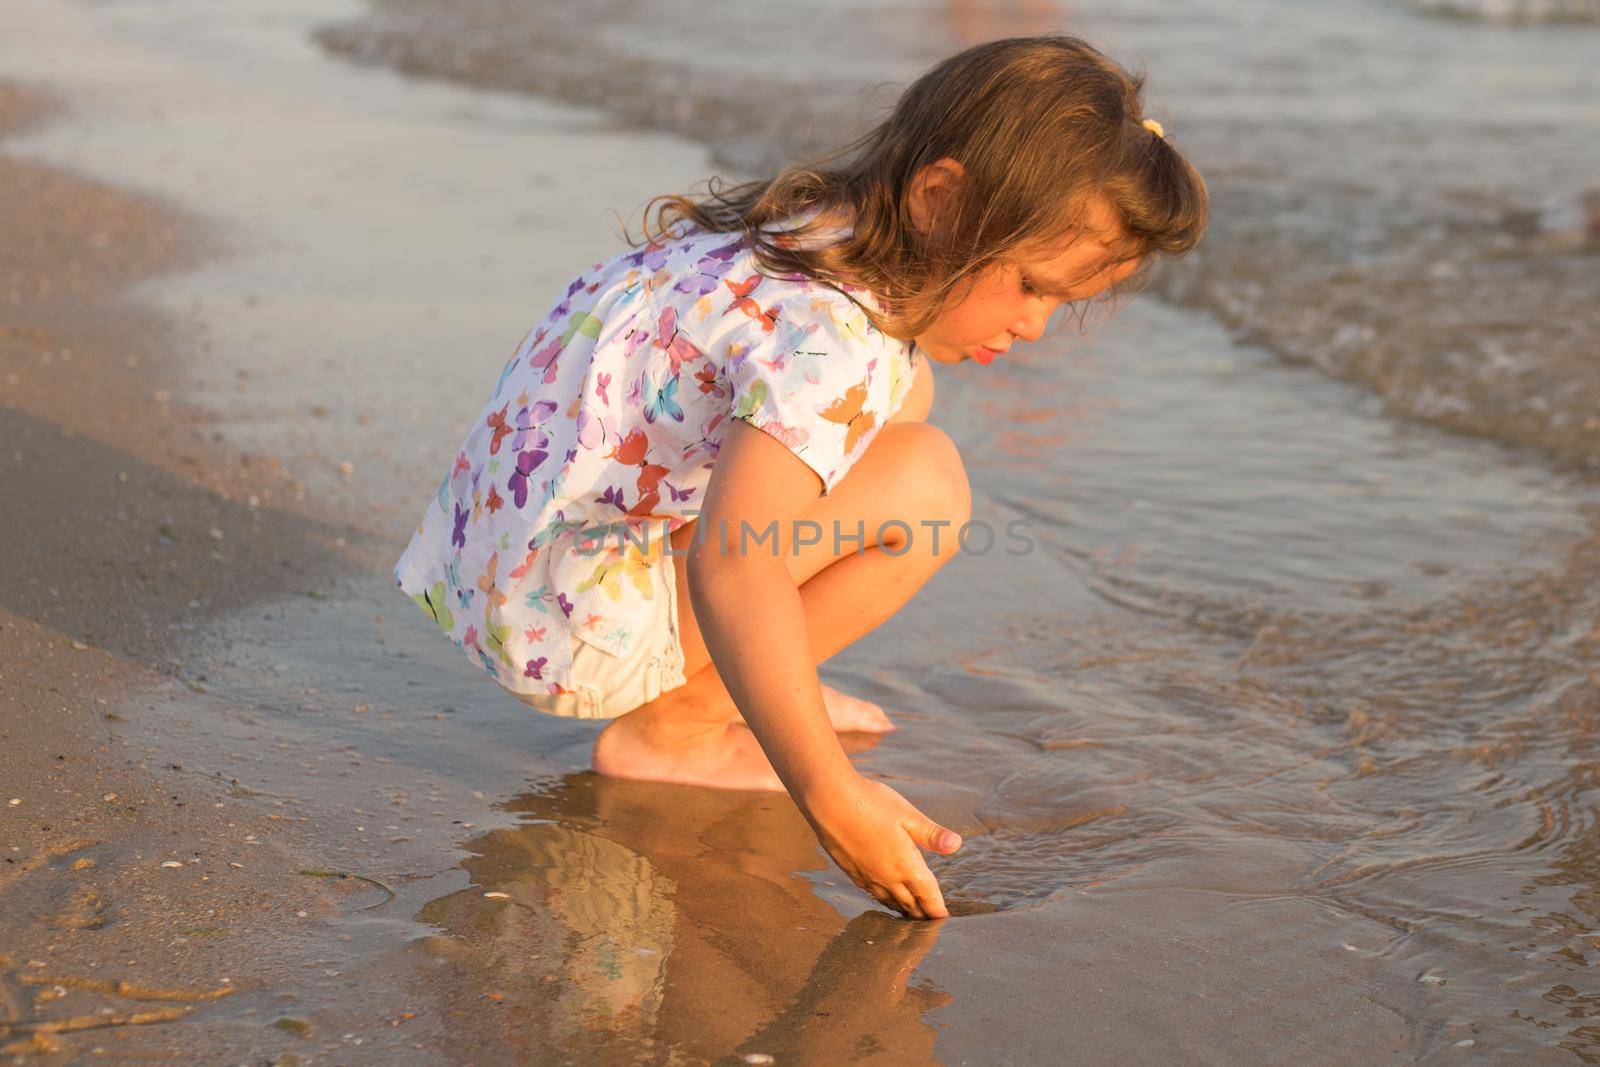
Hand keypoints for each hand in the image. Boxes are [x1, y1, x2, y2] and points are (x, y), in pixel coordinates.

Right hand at [801, 774, 962, 919]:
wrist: (828, 801)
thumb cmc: (870, 803)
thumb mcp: (907, 814)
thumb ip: (932, 834)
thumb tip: (957, 845)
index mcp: (905, 864)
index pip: (927, 895)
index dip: (937, 910)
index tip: (945, 920)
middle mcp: (887, 877)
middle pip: (909, 905)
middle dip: (923, 916)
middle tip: (932, 925)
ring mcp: (867, 877)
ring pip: (890, 903)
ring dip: (904, 912)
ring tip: (912, 918)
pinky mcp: (851, 872)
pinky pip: (873, 895)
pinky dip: (885, 902)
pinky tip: (884, 898)